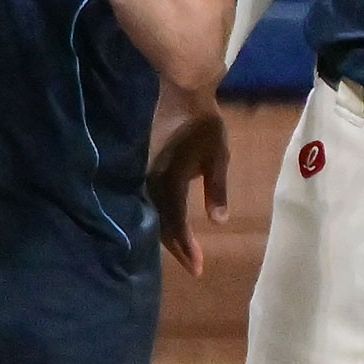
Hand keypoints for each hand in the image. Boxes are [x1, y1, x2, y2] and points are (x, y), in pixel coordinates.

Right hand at [146, 83, 228, 277]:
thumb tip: (217, 222)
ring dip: (165, 232)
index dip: (186, 248)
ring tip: (179, 249)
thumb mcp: (218, 158)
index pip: (176, 223)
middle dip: (176, 247)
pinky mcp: (144, 166)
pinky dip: (157, 215)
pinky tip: (163, 219)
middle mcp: (153, 181)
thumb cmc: (205, 125)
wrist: (181, 94)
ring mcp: (145, 173)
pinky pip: (148, 198)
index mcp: (171, 182)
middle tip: (193, 266)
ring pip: (152, 211)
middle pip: (160, 222)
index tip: (199, 269)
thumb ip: (217, 190)